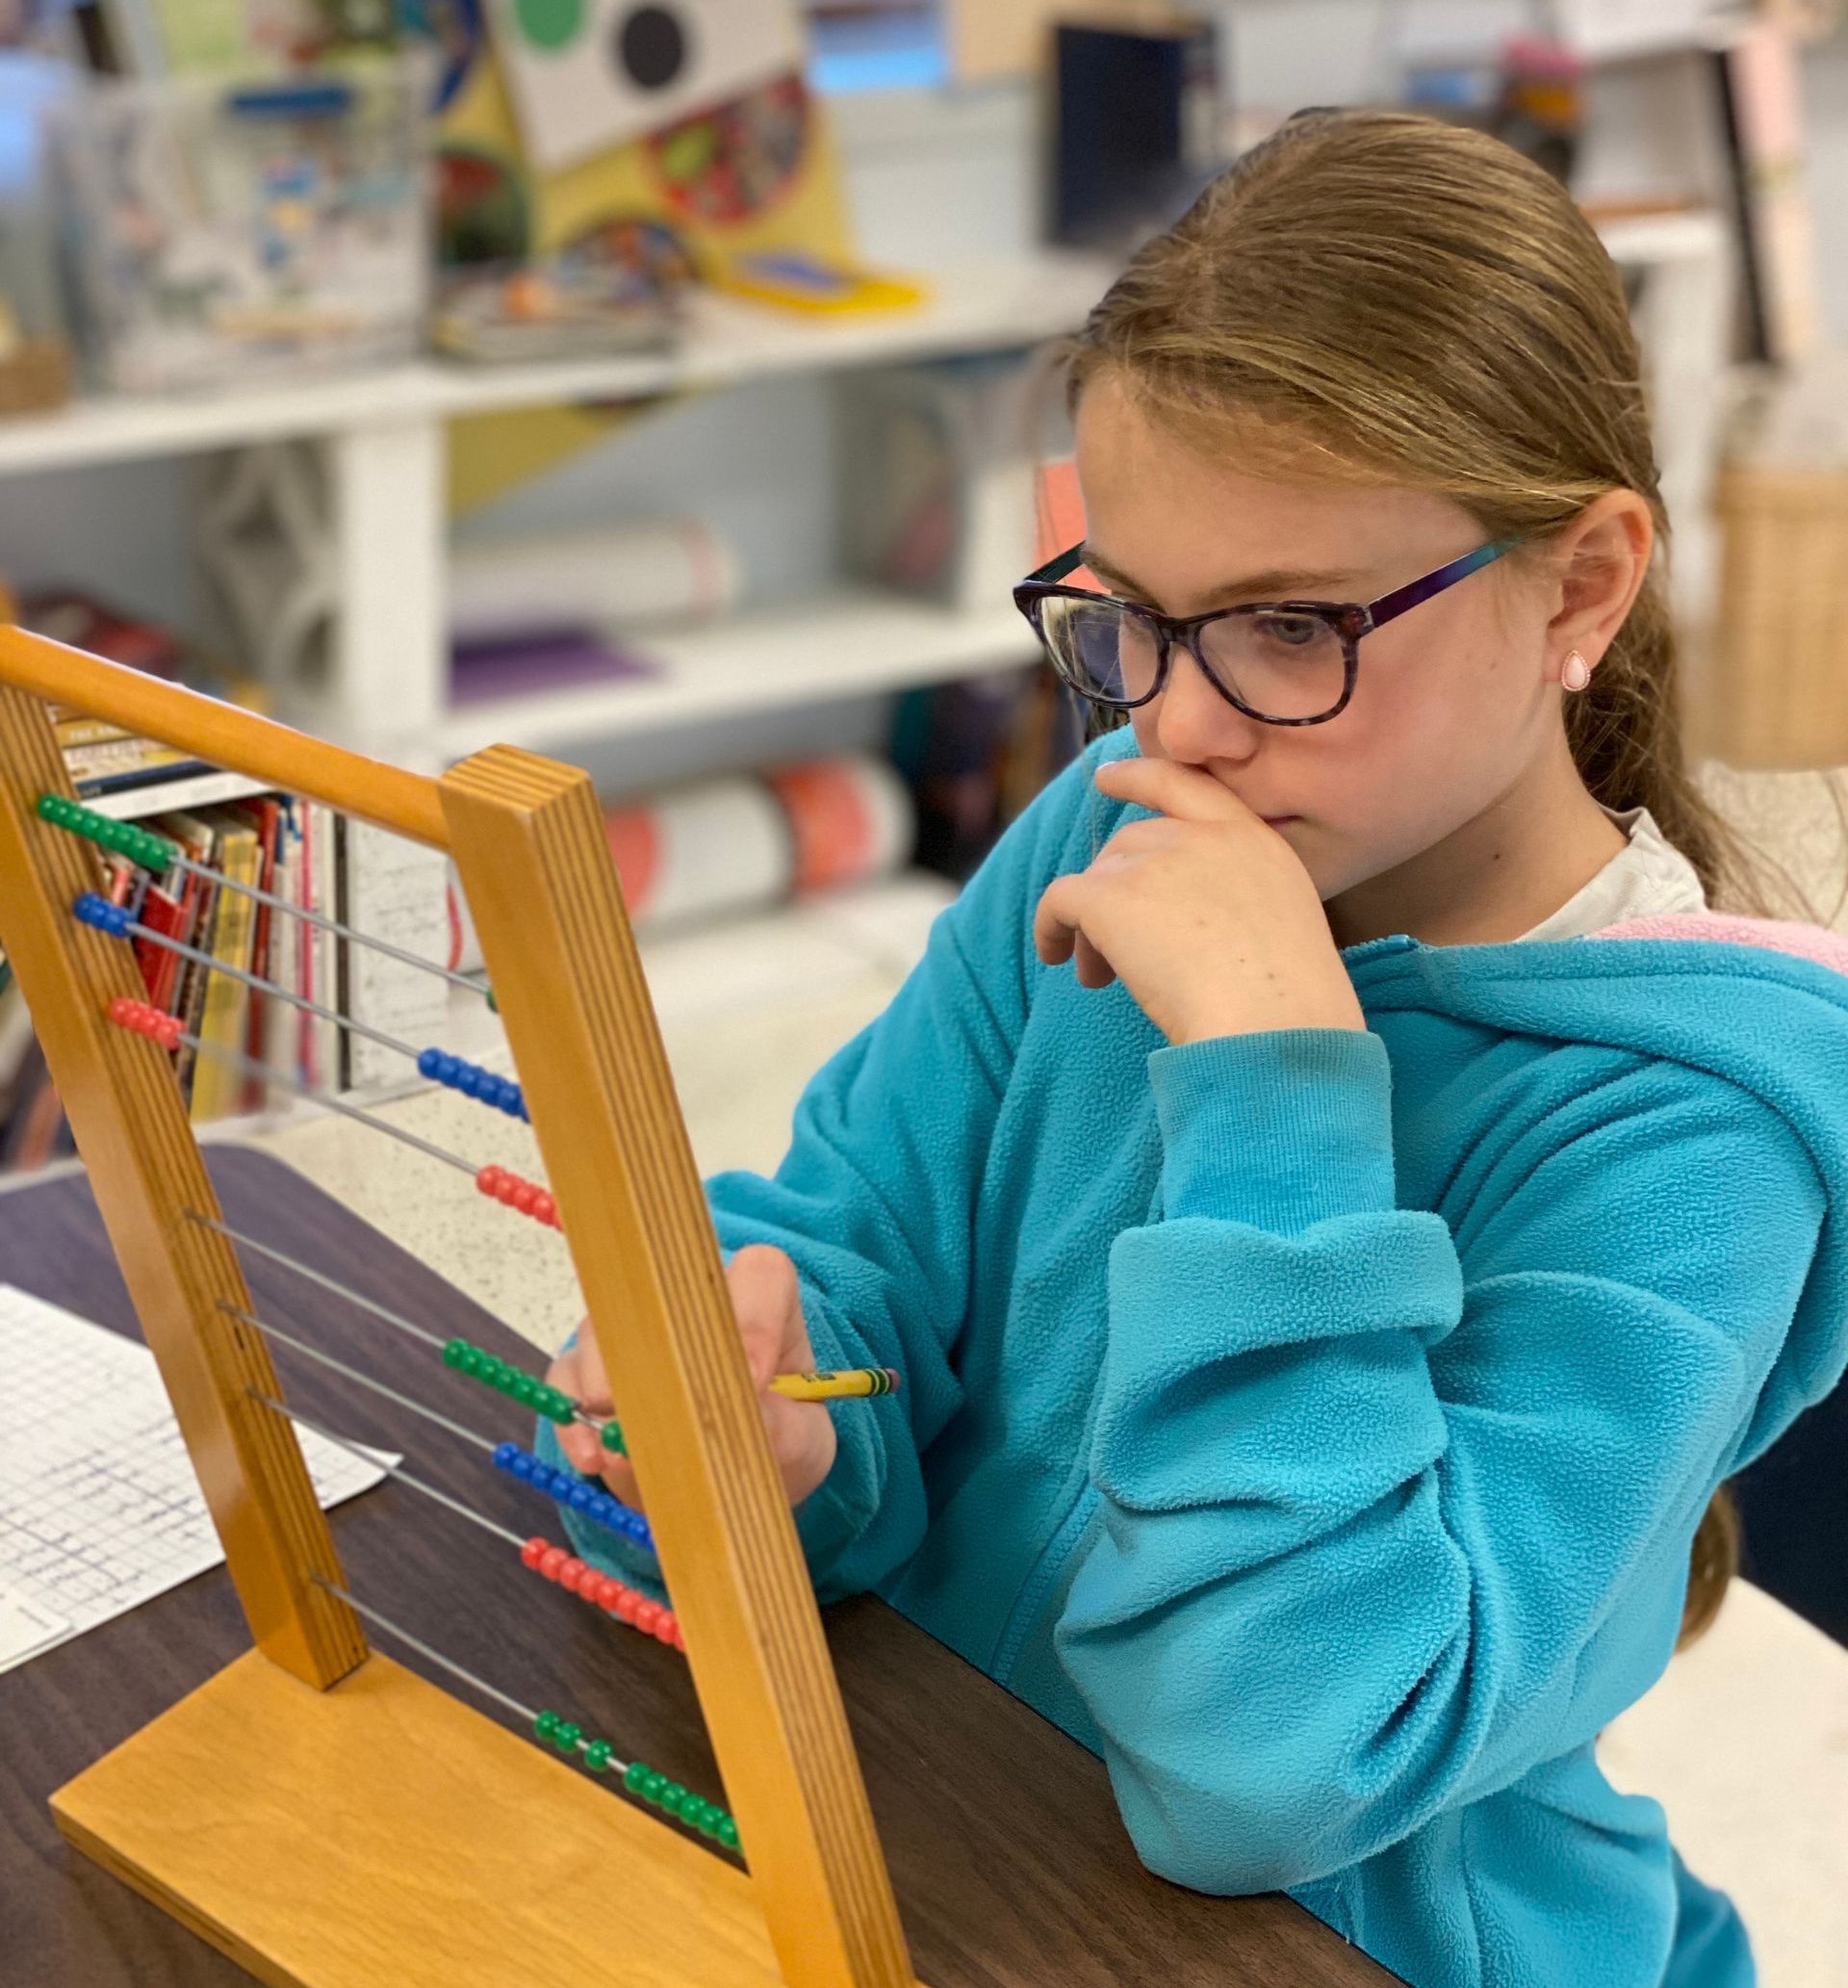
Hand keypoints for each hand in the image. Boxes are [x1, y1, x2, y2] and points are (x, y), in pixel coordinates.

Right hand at [545, 1244, 837, 1512]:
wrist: (727, 1472)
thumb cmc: (774, 1440)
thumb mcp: (800, 1444)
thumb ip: (785, 1429)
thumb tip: (752, 1416)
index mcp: (763, 1304)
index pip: (761, 1273)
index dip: (756, 1317)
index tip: (752, 1381)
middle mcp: (691, 1302)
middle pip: (664, 1294)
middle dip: (659, 1353)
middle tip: (660, 1409)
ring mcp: (632, 1329)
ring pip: (605, 1330)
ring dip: (609, 1389)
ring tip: (623, 1447)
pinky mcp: (588, 1367)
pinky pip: (565, 1376)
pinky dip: (574, 1418)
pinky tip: (591, 1455)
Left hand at [1033, 756, 1366, 1044]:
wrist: (1271, 1024)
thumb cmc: (1285, 1006)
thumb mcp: (1282, 925)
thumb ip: (1236, 900)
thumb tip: (1181, 923)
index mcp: (1254, 841)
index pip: (1187, 785)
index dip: (1140, 777)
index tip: (1105, 778)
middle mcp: (1204, 837)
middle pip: (1132, 844)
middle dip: (1117, 892)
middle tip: (1115, 957)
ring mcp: (1156, 861)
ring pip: (1098, 878)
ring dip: (1092, 925)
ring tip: (1099, 978)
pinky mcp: (1111, 895)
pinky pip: (1060, 900)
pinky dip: (1050, 927)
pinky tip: (1054, 957)